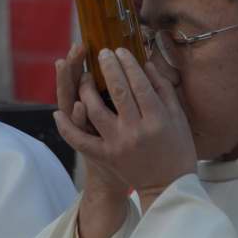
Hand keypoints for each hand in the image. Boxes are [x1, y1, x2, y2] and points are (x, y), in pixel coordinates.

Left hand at [55, 47, 196, 212]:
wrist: (167, 188)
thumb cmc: (178, 150)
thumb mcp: (179, 118)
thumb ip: (164, 89)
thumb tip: (146, 63)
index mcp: (157, 119)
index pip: (139, 83)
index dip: (127, 63)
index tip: (120, 50)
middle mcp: (136, 130)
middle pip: (117, 90)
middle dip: (108, 67)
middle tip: (102, 52)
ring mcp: (117, 144)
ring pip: (94, 110)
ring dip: (86, 89)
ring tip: (84, 75)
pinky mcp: (104, 156)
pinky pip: (79, 140)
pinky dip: (66, 126)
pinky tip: (58, 111)